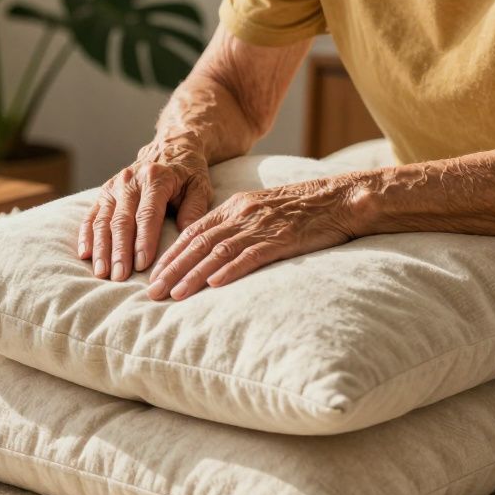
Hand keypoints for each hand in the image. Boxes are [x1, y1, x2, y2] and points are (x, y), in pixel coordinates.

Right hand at [80, 138, 211, 281]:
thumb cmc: (187, 173)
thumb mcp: (200, 186)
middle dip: (120, 251)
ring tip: (102, 273)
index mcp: (155, 178)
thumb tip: (185, 234)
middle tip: (119, 277)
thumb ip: (195, 209)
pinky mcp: (104, 193)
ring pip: (103, 220)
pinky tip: (85, 255)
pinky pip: (91, 216)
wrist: (170, 148)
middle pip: (122, 220)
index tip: (142, 265)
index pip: (147, 214)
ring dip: (101, 248)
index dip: (144, 240)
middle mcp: (130, 180)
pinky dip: (87, 236)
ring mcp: (113, 186)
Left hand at [148, 177, 359, 300]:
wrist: (342, 198)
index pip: (193, 231)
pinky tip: (214, 284)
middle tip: (152, 292)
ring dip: (193, 275)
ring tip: (174, 295)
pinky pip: (251, 255)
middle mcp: (243, 214)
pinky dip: (230, 270)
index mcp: (236, 207)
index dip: (171, 254)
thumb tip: (216, 251)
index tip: (153, 274)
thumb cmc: (305, 210)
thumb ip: (240, 226)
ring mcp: (262, 226)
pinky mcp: (282, 239)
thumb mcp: (264, 211)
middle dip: (172, 269)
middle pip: (198, 243)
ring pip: (218, 252)